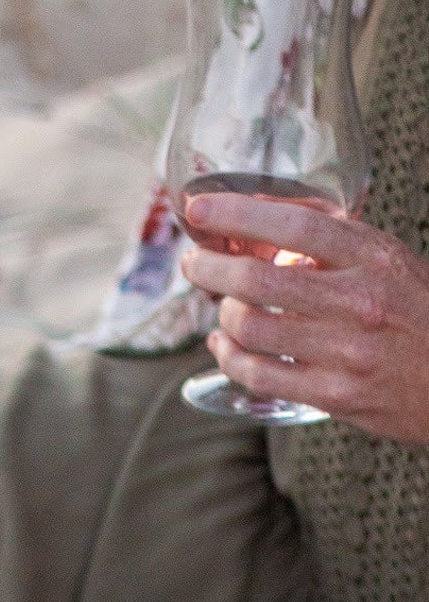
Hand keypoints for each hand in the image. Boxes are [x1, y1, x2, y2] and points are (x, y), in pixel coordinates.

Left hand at [180, 192, 428, 443]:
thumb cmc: (416, 313)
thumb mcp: (387, 260)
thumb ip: (331, 240)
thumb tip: (258, 212)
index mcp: (375, 259)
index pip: (296, 226)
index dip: (239, 213)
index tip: (199, 207)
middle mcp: (360, 303)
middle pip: (259, 281)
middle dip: (211, 269)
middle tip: (194, 263)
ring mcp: (345, 353)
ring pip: (251, 329)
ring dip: (224, 314)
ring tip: (223, 306)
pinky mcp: (333, 394)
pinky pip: (258, 374)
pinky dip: (229, 356)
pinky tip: (223, 344)